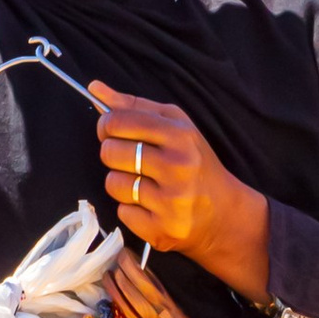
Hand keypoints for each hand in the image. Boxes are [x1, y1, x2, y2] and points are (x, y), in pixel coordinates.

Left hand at [89, 83, 270, 302]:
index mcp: (180, 135)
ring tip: (143, 184)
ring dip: (121, 183)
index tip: (112, 131)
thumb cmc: (194, 163)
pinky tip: (151, 206)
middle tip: (130, 159)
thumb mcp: (175, 126)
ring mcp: (170, 201)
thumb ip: (134, 106)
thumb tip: (94, 87)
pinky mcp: (161, 229)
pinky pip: (122, 212)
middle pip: (110, 152)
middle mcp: (177, 167)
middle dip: (113, 154)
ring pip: (113, 183)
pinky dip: (131, 209)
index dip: (107, 125)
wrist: (224, 214)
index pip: (119, 121)